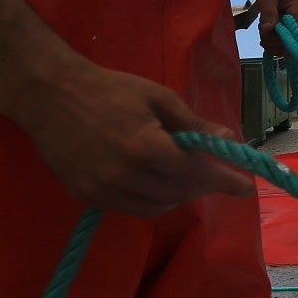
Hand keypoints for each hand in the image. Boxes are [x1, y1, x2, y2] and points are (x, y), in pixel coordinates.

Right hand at [6, 57, 256, 214]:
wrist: (49, 94)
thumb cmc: (110, 89)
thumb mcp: (158, 98)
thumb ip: (193, 123)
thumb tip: (229, 139)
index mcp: (145, 148)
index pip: (195, 174)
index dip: (223, 181)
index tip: (247, 188)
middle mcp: (124, 176)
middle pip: (178, 194)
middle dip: (201, 185)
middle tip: (213, 170)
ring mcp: (102, 190)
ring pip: (155, 207)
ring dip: (177, 195)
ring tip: (184, 173)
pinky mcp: (85, 196)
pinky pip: (130, 207)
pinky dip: (150, 199)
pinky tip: (154, 180)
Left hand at [255, 0, 297, 55]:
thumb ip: (268, 13)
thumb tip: (268, 30)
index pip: (291, 37)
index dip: (274, 38)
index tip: (263, 28)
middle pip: (289, 47)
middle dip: (271, 41)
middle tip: (262, 27)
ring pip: (287, 50)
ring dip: (272, 43)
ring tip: (268, 27)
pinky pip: (288, 49)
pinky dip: (276, 44)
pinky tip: (272, 33)